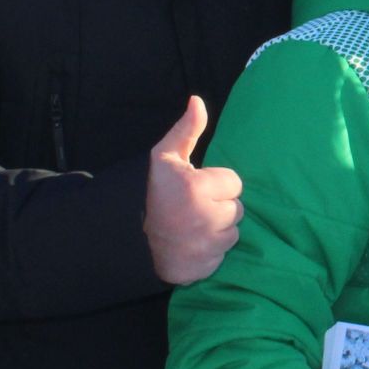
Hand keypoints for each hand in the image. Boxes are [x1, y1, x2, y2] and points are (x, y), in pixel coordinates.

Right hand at [145, 97, 242, 285]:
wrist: (130, 240)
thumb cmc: (153, 193)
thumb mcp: (164, 158)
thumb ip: (186, 131)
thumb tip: (197, 101)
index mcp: (196, 188)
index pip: (234, 183)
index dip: (216, 185)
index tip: (196, 189)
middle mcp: (204, 218)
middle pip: (237, 209)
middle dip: (220, 207)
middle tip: (194, 209)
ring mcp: (206, 246)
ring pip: (233, 233)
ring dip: (219, 229)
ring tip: (193, 226)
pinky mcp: (205, 267)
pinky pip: (223, 255)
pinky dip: (212, 252)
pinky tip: (193, 245)